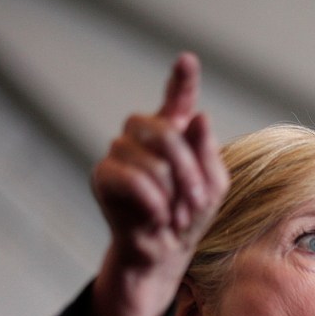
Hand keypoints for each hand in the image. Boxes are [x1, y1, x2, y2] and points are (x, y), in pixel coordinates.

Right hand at [90, 53, 228, 315]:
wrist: (164, 255)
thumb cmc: (189, 220)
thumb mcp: (212, 188)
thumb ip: (208, 154)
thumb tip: (198, 118)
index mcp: (174, 137)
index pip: (176, 101)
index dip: (181, 80)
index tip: (188, 60)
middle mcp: (143, 138)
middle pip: (164, 131)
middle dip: (187, 170)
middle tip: (194, 202)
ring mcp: (119, 154)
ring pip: (150, 160)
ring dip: (171, 193)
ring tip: (174, 215)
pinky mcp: (102, 177)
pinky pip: (130, 179)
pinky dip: (152, 202)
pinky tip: (155, 216)